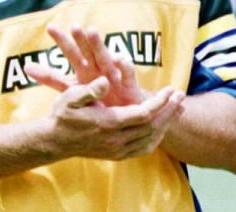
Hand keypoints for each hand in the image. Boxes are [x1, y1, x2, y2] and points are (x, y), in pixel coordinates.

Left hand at [25, 24, 142, 106]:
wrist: (125, 116)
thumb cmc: (97, 98)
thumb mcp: (71, 89)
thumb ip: (51, 78)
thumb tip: (26, 66)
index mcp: (84, 70)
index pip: (71, 53)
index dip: (62, 41)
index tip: (50, 26)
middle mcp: (98, 70)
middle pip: (88, 52)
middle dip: (81, 39)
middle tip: (74, 26)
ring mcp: (113, 77)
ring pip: (105, 59)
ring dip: (99, 46)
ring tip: (92, 32)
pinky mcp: (129, 88)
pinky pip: (127, 76)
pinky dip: (124, 67)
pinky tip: (119, 59)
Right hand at [48, 76, 184, 160]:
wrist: (54, 141)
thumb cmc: (62, 115)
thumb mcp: (70, 97)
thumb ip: (89, 89)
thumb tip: (104, 80)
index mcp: (108, 122)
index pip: (144, 113)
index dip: (160, 102)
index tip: (171, 89)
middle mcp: (116, 139)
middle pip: (152, 126)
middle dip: (169, 111)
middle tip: (181, 96)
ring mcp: (118, 150)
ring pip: (151, 138)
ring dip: (166, 123)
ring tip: (177, 109)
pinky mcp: (117, 155)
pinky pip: (144, 148)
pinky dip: (156, 137)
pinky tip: (161, 127)